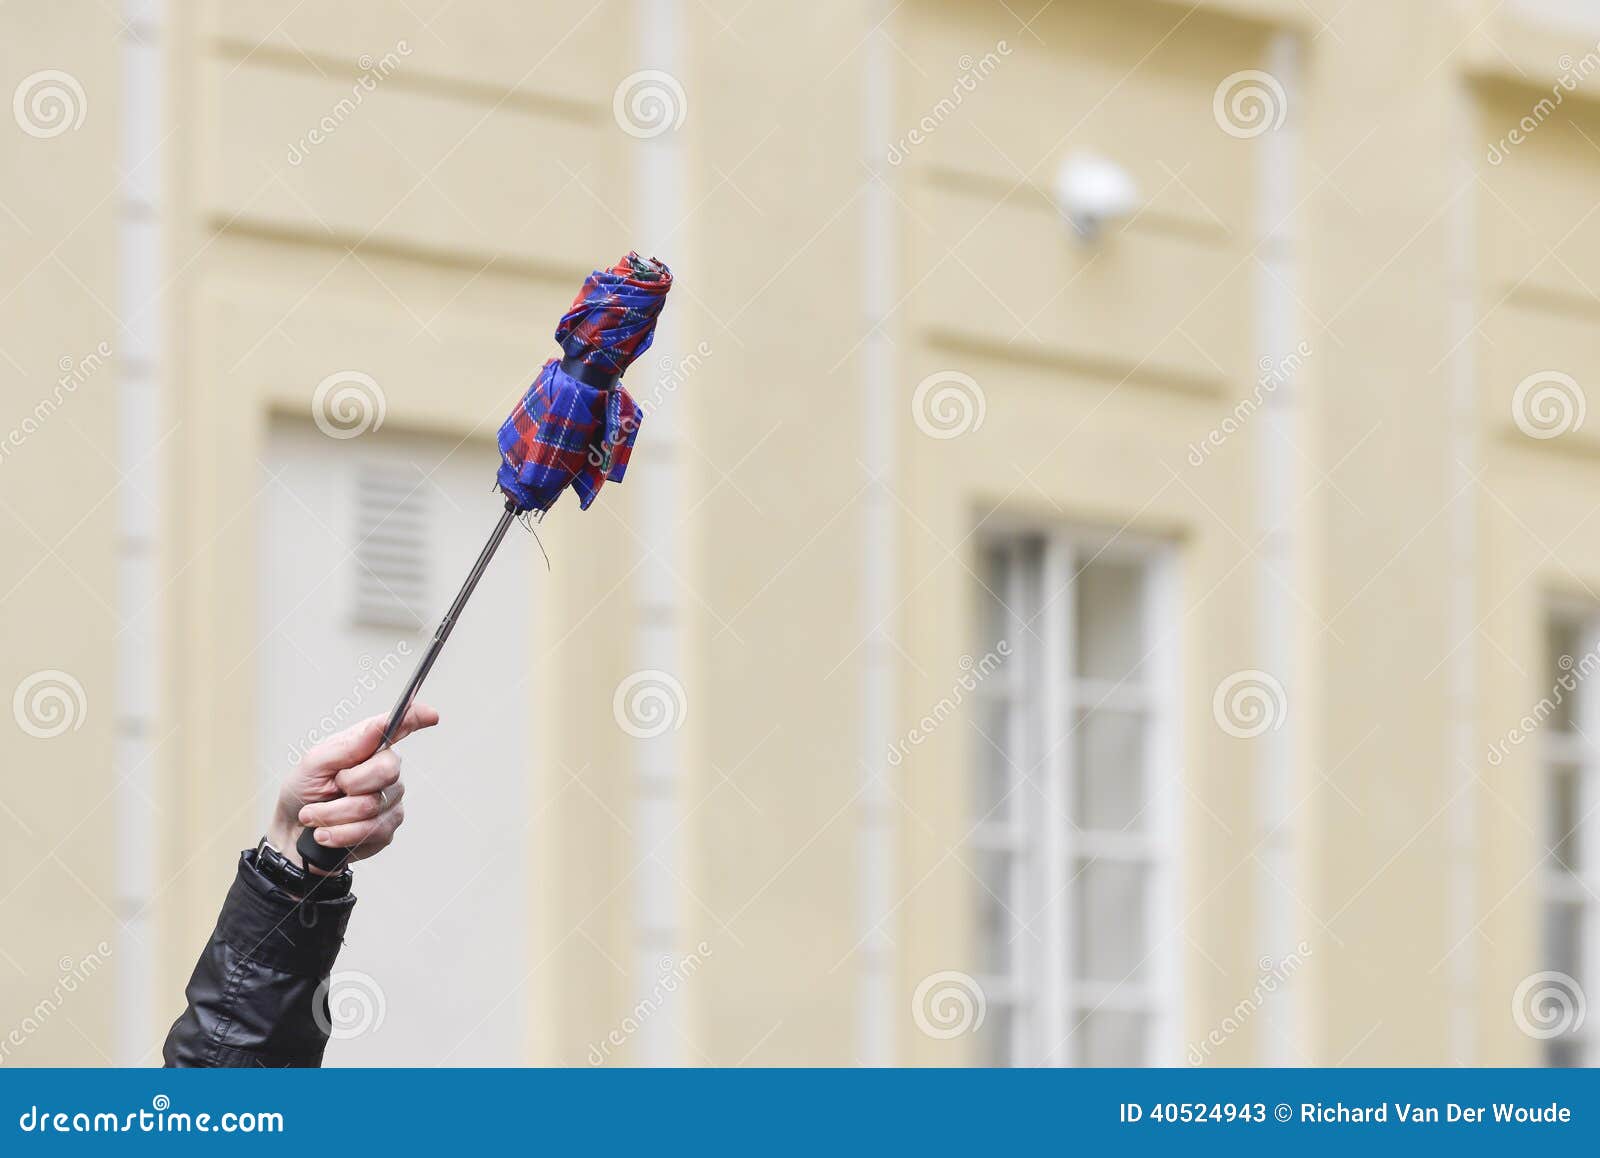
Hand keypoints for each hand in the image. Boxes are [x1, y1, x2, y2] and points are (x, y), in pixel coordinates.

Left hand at [265, 703, 439, 868]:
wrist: (293, 834)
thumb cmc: (304, 792)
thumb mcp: (313, 763)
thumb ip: (347, 746)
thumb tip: (379, 726)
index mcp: (368, 747)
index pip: (399, 727)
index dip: (416, 719)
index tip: (430, 714)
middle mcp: (385, 771)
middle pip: (387, 770)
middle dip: (349, 783)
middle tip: (329, 787)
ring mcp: (390, 801)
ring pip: (372, 805)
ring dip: (333, 814)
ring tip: (313, 816)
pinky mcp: (386, 829)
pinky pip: (369, 831)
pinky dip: (339, 833)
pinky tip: (324, 833)